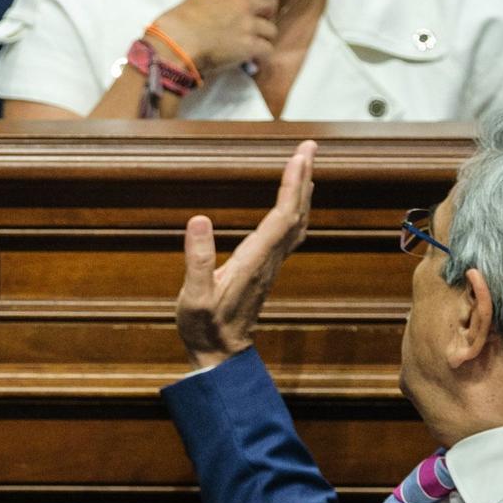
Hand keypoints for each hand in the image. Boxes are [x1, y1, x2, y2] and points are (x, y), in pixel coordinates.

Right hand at [152, 0, 279, 79]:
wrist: (176, 42)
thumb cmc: (175, 26)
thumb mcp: (195, 3)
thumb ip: (214, 5)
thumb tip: (218, 16)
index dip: (254, 3)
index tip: (251, 12)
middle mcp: (241, 4)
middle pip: (271, 4)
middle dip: (267, 15)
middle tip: (258, 27)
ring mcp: (248, 24)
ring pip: (271, 30)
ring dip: (263, 39)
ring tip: (252, 48)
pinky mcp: (250, 45)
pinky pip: (268, 50)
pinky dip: (261, 56)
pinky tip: (252, 61)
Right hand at [177, 139, 315, 369]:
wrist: (221, 355)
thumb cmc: (204, 328)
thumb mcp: (193, 297)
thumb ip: (198, 261)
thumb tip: (199, 220)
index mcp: (254, 261)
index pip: (282, 216)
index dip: (292, 184)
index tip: (298, 156)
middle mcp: (269, 260)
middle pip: (297, 213)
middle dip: (303, 177)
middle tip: (308, 147)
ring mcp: (271, 265)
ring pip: (297, 222)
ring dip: (302, 191)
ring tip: (304, 164)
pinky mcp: (266, 268)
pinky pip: (289, 232)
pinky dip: (295, 208)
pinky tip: (292, 201)